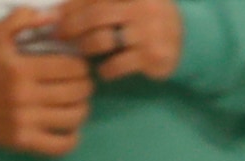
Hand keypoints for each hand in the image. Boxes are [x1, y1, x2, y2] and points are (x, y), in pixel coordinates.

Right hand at [0, 18, 94, 149]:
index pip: (70, 67)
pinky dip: (71, 139)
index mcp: (20, 68)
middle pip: (76, 92)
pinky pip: (60, 146)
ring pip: (73, 117)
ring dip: (82, 109)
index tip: (78, 67)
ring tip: (78, 103)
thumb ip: (21, 19)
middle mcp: (23, 95)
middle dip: (85, 86)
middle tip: (82, 85)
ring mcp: (24, 121)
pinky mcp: (24, 142)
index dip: (81, 66)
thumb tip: (54, 18)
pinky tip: (70, 130)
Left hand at [54, 0, 180, 73]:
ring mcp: (149, 31)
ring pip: (103, 39)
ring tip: (83, 51)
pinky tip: (103, 71)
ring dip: (86, 47)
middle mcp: (144, 5)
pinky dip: (106, 70)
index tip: (57, 16)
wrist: (188, 41)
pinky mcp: (153, 55)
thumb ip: (102, 3)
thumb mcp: (130, 2)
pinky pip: (117, 64)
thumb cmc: (147, 19)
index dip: (72, 5)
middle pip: (96, 15)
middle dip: (72, 26)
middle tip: (60, 35)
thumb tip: (60, 9)